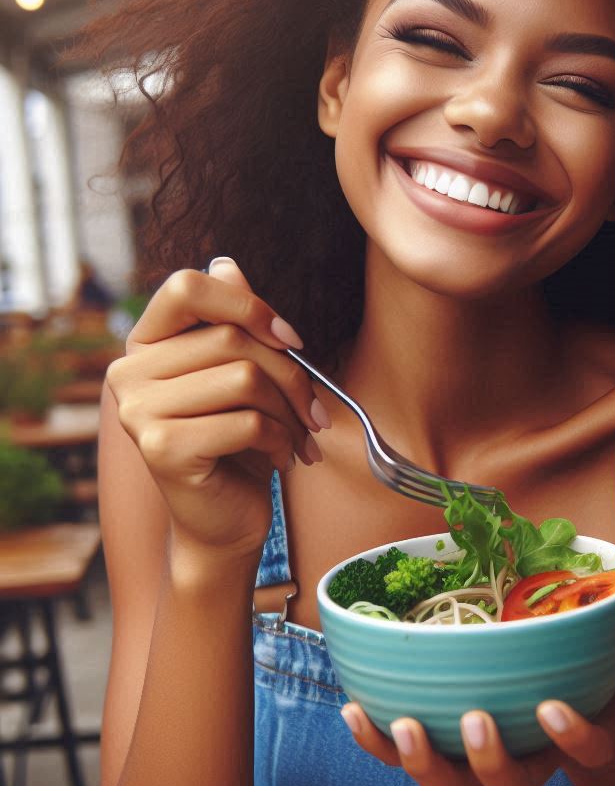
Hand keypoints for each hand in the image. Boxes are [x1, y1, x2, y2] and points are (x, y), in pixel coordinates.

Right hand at [105, 257, 329, 562]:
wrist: (224, 521)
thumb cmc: (237, 445)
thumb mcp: (241, 379)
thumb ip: (231, 324)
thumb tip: (226, 264)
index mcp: (146, 345)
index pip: (188, 287)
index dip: (248, 304)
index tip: (291, 340)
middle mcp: (129, 373)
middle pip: (233, 338)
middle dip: (292, 375)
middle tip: (314, 411)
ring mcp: (139, 410)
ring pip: (245, 378)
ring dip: (290, 411)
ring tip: (299, 436)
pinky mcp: (161, 447)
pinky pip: (247, 421)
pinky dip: (281, 440)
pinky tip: (282, 458)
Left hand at [340, 615, 614, 785]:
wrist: (557, 715)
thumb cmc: (589, 689)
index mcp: (575, 743)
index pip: (588, 753)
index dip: (573, 738)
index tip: (553, 707)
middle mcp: (527, 763)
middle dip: (490, 760)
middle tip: (474, 720)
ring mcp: (479, 762)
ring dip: (422, 760)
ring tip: (402, 723)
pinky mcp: (440, 749)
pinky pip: (403, 756)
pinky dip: (375, 739)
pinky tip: (354, 709)